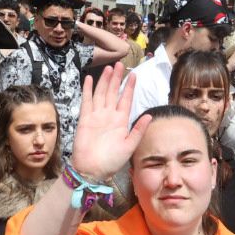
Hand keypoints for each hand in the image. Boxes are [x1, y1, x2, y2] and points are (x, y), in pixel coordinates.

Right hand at [69, 63, 150, 180]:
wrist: (92, 170)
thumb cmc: (112, 161)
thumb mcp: (129, 146)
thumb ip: (138, 130)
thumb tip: (150, 115)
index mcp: (121, 121)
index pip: (126, 100)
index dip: (130, 87)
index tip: (134, 75)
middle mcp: (109, 116)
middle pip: (113, 92)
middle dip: (117, 79)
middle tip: (120, 64)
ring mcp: (97, 116)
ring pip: (102, 93)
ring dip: (105, 81)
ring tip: (109, 68)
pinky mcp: (85, 118)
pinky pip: (87, 101)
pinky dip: (88, 90)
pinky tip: (90, 79)